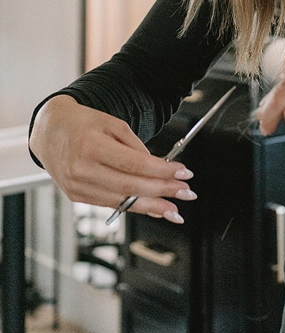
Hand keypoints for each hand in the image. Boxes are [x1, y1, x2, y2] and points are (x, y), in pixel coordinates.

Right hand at [29, 95, 196, 223]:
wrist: (50, 131)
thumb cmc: (83, 123)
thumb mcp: (112, 123)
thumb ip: (135, 145)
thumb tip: (157, 167)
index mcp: (91, 146)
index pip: (134, 164)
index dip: (162, 171)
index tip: (183, 173)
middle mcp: (82, 169)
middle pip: (131, 186)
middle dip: (163, 191)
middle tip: (186, 192)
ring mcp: (77, 186)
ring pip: (122, 201)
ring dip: (152, 207)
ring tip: (174, 210)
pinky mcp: (76, 196)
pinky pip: (111, 205)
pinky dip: (134, 208)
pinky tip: (151, 208)